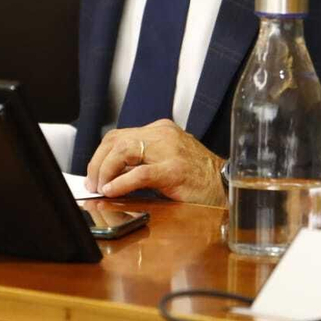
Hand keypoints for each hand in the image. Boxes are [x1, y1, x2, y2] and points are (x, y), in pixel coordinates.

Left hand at [84, 119, 225, 205]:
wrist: (227, 186)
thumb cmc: (197, 178)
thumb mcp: (165, 163)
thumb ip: (140, 164)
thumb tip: (109, 176)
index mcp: (160, 130)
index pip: (119, 135)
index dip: (100, 155)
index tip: (93, 173)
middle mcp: (163, 134)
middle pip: (116, 140)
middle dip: (98, 162)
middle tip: (93, 183)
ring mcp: (170, 150)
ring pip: (124, 151)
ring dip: (105, 171)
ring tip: (101, 187)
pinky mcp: (175, 170)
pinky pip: (140, 173)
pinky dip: (122, 182)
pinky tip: (113, 190)